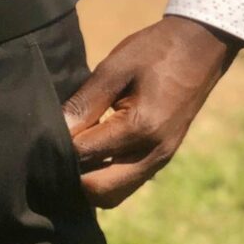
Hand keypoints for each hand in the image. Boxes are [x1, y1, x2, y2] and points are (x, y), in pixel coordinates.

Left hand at [63, 13, 242, 207]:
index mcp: (142, 128)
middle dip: (73, 176)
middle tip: (54, 149)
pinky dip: (107, 176)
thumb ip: (86, 101)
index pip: (86, 154)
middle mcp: (154, 154)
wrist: (201, 49)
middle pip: (101, 191)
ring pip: (116, 194)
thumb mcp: (115, 67)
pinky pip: (129, 182)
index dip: (60, 147)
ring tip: (71, 150)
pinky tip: (91, 151)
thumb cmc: (154, 52)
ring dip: (90, 181)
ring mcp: (161, 159)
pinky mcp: (163, 158)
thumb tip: (58, 129)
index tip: (42, 133)